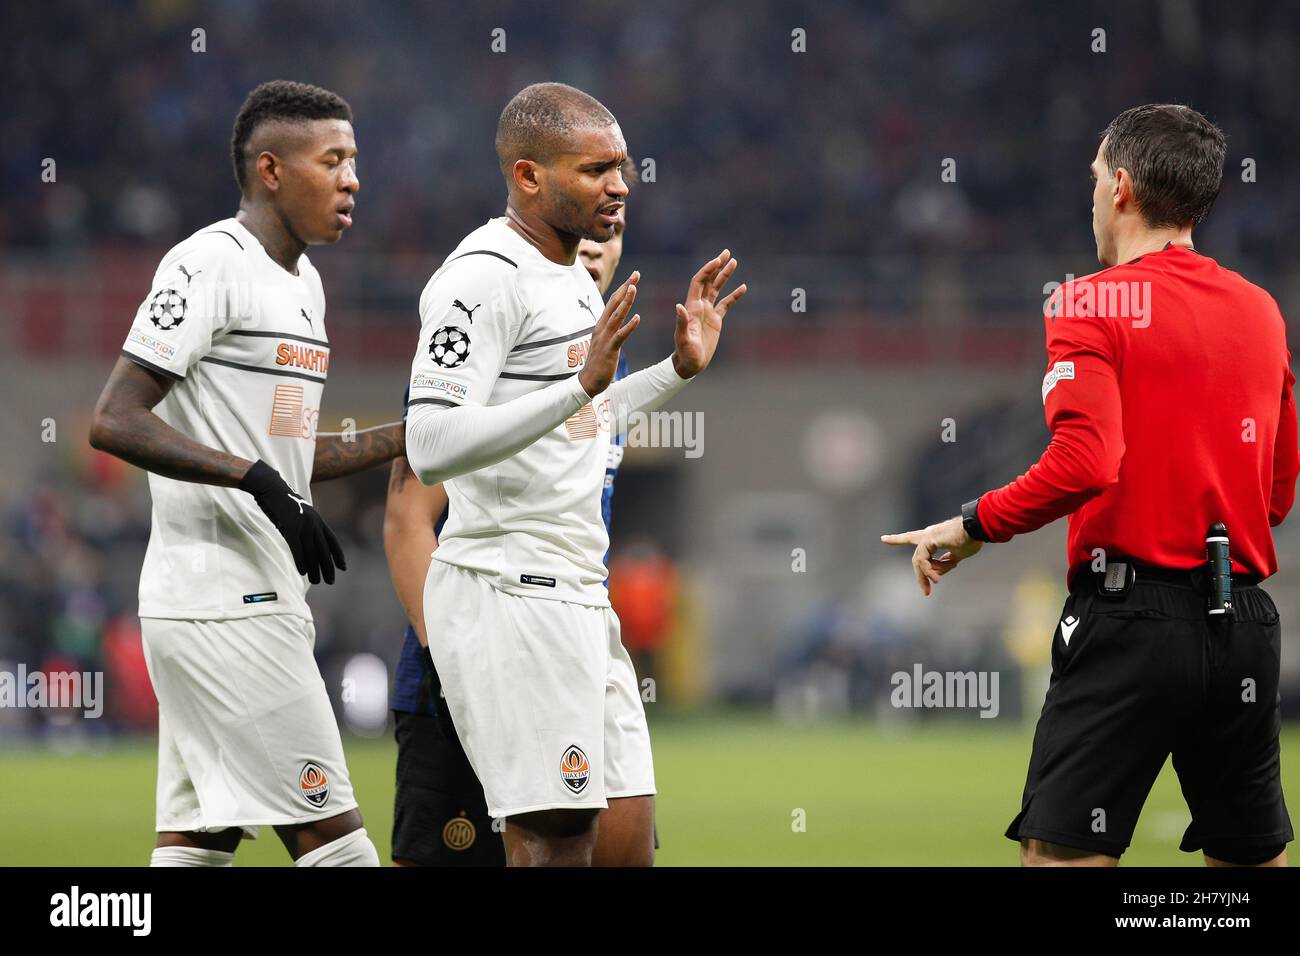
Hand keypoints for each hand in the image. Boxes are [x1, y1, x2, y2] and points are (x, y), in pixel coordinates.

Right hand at [239, 460, 347, 584]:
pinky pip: (298, 549)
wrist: (271, 488)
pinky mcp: (290, 528)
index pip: (332, 541)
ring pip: (312, 552)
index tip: (343, 567)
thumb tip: (308, 542)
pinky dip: (301, 562)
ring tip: (317, 581)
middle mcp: (314, 523)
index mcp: (318, 520)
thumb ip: (307, 526)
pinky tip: (303, 572)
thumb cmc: (283, 502)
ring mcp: (303, 526)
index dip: (338, 555)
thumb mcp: (301, 514)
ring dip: (315, 569)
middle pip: (324, 550)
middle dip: (328, 567)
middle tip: (330, 581)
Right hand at [578, 271, 640, 396]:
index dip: (623, 288)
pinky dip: (629, 326)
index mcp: (601, 325)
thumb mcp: (603, 341)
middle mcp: (602, 328)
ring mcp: (605, 338)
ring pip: (617, 316)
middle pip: (614, 303)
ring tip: (634, 288)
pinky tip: (638, 318)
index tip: (633, 277)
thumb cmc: (598, 362)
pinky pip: (620, 336)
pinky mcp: (609, 349)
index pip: (613, 302)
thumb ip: (609, 329)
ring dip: (626, 301)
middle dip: (625, 287)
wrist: (588, 381)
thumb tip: (615, 320)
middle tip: (636, 273)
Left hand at [672, 249, 746, 377]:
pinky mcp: (716, 320)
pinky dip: (734, 295)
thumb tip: (680, 306)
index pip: (699, 282)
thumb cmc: (685, 354)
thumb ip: (682, 323)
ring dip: (725, 275)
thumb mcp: (683, 339)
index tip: (718, 260)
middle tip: (727, 252)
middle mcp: (699, 306)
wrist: (690, 364)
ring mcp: (708, 312)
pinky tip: (743, 287)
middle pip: (708, 280)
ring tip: (734, 262)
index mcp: (692, 307)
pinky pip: (726, 304)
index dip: (707, 270)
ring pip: (717, 289)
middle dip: (717, 266)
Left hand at [880, 516, 981, 595]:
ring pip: (919, 561)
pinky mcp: (929, 539)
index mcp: (934, 537)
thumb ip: (946, 563)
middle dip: (921, 576)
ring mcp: (927, 536)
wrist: (978, 528)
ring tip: (936, 583)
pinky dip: (929, 571)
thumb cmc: (972, 539)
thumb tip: (938, 572)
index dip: (898, 539)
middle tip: (926, 593)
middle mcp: (927, 535)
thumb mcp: (958, 556)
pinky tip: (937, 578)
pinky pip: (923, 560)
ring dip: (926, 576)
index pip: (912, 538)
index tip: (883, 539)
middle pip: (917, 558)